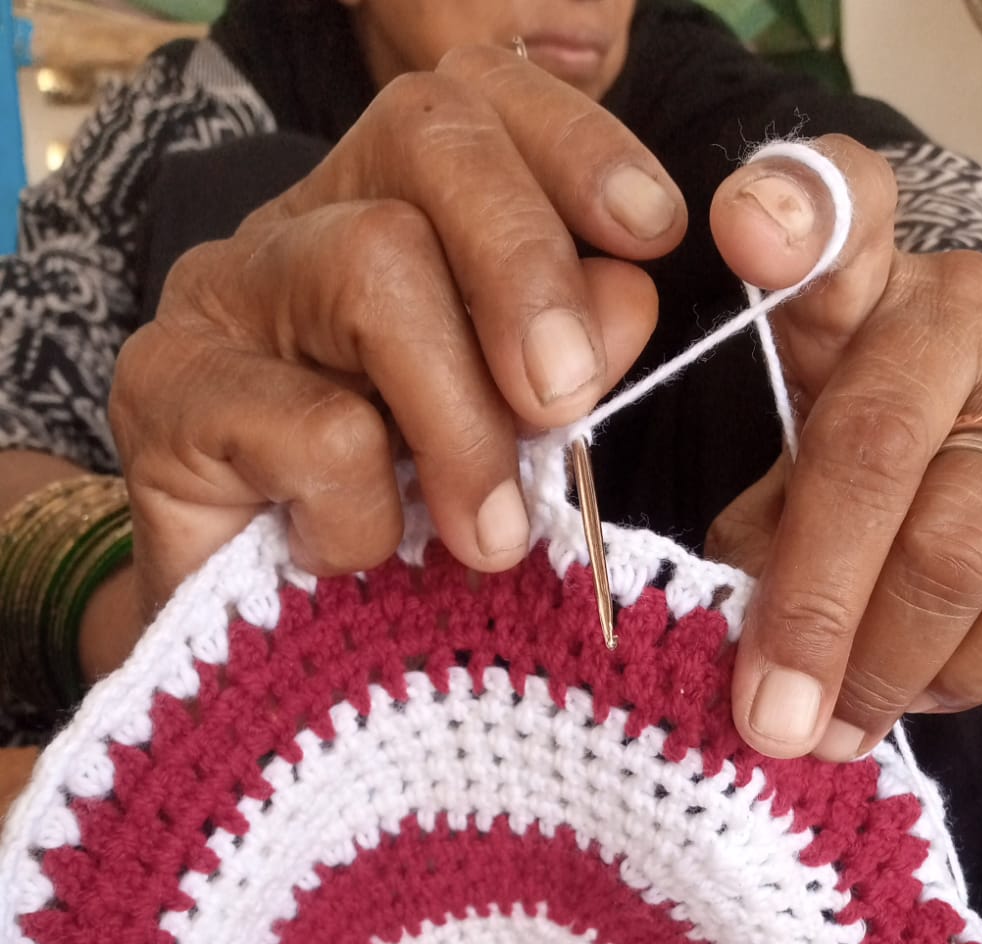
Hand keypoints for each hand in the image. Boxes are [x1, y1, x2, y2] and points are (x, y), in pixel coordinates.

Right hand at [110, 46, 683, 617]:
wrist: (263, 644)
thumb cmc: (398, 529)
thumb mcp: (505, 438)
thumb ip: (567, 355)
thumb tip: (627, 293)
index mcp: (395, 210)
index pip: (477, 98)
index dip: (574, 143)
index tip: (654, 232)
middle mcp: (303, 222)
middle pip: (427, 142)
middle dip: (527, 270)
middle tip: (566, 400)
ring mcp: (223, 293)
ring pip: (375, 270)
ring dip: (462, 425)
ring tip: (488, 538)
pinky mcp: (164, 386)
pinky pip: (313, 428)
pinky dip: (367, 516)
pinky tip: (353, 557)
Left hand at [704, 136, 981, 760]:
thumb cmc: (856, 459)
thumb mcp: (787, 465)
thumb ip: (756, 529)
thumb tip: (725, 652)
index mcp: (861, 283)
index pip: (840, 212)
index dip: (793, 217)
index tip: (745, 232)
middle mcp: (966, 316)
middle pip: (880, 450)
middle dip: (815, 604)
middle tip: (770, 716)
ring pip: (966, 545)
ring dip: (887, 663)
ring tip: (833, 729)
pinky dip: (968, 671)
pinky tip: (916, 694)